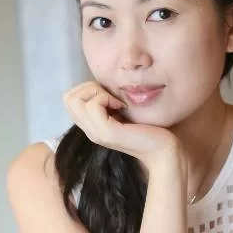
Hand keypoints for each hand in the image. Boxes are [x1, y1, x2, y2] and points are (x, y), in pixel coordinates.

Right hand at [63, 80, 180, 170]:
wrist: (164, 150)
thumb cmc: (151, 129)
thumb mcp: (125, 111)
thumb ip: (111, 101)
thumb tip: (104, 82)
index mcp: (92, 125)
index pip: (70, 99)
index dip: (87, 89)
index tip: (110, 95)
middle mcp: (90, 130)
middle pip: (68, 98)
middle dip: (88, 88)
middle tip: (111, 96)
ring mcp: (96, 132)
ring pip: (75, 100)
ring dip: (96, 92)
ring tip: (116, 102)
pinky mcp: (106, 132)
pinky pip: (92, 105)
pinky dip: (105, 98)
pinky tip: (122, 106)